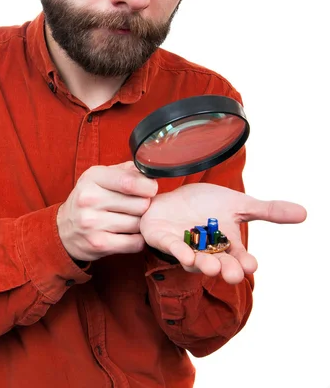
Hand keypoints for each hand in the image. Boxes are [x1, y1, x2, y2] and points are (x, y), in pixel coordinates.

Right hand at [57, 161, 157, 260]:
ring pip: (138, 224)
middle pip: (140, 204)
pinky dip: (137, 240)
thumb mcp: (98, 177)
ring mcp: (93, 223)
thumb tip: (148, 172)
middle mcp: (90, 199)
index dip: (148, 186)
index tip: (150, 189)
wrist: (64, 229)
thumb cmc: (88, 199)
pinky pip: (135, 243)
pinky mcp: (99, 244)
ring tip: (130, 220)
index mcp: (92, 178)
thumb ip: (124, 171)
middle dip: (144, 205)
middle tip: (136, 207)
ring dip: (140, 224)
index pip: (130, 181)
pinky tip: (129, 234)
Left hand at [140, 182, 306, 283]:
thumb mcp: (239, 204)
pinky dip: (178, 252)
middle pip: (218, 264)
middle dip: (226, 270)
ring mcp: (183, 247)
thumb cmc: (205, 204)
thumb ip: (268, 210)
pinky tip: (185, 256)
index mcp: (225, 245)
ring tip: (211, 266)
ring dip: (202, 265)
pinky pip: (171, 248)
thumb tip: (304, 213)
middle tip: (233, 274)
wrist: (173, 194)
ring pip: (194, 261)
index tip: (251, 265)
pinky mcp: (162, 238)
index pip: (239, 257)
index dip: (244, 263)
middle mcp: (205, 251)